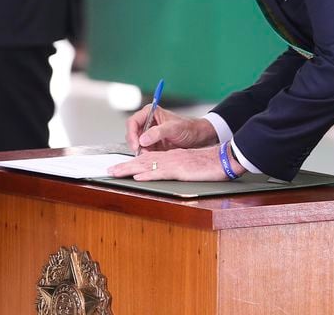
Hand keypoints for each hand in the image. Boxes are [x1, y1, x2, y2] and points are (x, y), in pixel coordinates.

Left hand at [108, 145, 236, 181]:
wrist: (224, 159)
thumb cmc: (210, 164)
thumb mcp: (190, 166)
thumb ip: (178, 168)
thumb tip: (166, 174)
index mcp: (172, 156)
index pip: (148, 159)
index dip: (132, 163)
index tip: (120, 168)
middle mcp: (169, 157)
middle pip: (143, 161)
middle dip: (124, 166)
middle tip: (109, 171)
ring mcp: (174, 163)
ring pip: (147, 165)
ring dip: (129, 169)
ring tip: (115, 173)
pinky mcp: (180, 170)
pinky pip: (160, 172)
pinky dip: (147, 174)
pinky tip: (138, 176)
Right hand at [124, 106, 218, 152]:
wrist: (198, 138)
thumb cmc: (188, 127)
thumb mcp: (173, 128)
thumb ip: (158, 132)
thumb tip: (143, 139)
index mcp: (150, 113)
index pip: (133, 122)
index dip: (132, 134)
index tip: (136, 144)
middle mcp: (147, 123)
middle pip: (132, 134)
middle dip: (135, 144)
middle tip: (141, 153)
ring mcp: (149, 135)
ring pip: (136, 144)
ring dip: (141, 151)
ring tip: (150, 155)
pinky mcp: (152, 145)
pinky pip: (144, 151)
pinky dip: (145, 156)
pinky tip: (152, 158)